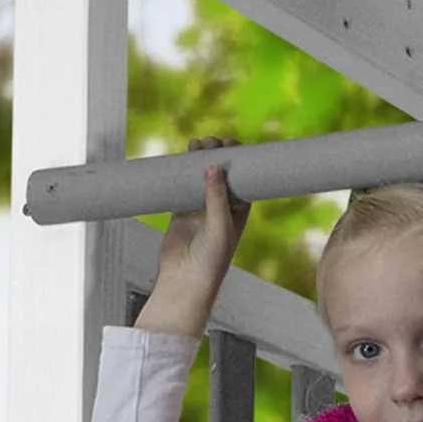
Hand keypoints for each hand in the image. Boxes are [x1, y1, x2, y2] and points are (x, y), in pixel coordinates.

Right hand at [134, 136, 251, 336]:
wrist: (186, 280)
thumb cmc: (211, 261)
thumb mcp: (219, 226)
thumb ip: (216, 197)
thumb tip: (214, 166)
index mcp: (239, 212)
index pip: (242, 179)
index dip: (239, 160)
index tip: (232, 142)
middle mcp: (221, 209)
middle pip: (221, 174)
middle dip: (218, 155)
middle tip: (212, 141)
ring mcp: (201, 209)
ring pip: (201, 177)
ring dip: (199, 160)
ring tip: (195, 144)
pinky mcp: (181, 212)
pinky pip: (182, 186)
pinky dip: (181, 172)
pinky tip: (180, 159)